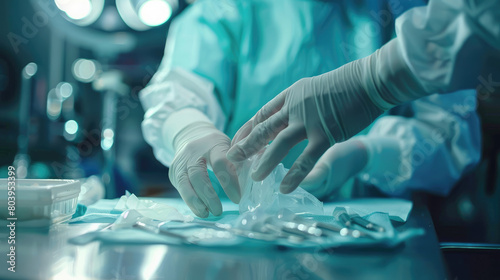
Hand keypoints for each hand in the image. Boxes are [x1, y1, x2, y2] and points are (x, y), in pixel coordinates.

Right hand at [169, 124, 239, 217]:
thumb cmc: (215, 145)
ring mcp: (180, 162)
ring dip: (195, 201)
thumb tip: (247, 187)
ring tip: (206, 214)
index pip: (220, 162)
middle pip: (198, 174)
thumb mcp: (228, 147)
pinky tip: (199, 210)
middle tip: (218, 211)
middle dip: (208, 195)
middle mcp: (193, 152)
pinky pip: (181, 188)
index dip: (229, 182)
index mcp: (213, 144)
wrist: (191, 135)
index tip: (237, 199)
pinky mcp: (173, 172)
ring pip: (184, 183)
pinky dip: (190, 201)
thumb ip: (236, 163)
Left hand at [227, 61, 381, 193]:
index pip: (262, 113)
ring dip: (264, 161)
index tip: (236, 141)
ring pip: (278, 143)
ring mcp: (309, 120)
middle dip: (246, 145)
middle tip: (232, 159)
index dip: (248, 129)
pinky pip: (306, 158)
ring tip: (254, 177)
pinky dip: (294, 174)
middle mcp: (295, 106)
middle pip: (264, 128)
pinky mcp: (326, 134)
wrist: (370, 80)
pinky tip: (285, 187)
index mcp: (291, 94)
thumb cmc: (347, 85)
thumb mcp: (314, 90)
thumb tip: (290, 119)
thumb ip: (300, 105)